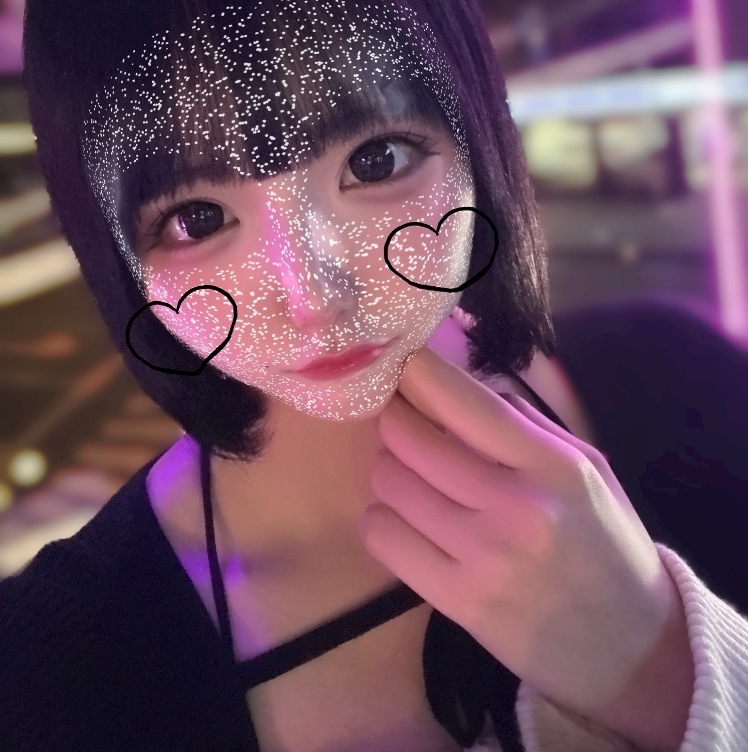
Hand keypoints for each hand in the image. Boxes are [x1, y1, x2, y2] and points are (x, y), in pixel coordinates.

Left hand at [359, 347, 684, 726]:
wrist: (631, 650)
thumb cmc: (607, 547)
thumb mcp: (590, 471)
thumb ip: (529, 424)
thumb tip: (463, 385)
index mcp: (554, 466)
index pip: (466, 403)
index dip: (420, 375)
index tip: (402, 363)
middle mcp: (515, 506)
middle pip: (410, 439)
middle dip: (395, 419)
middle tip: (400, 419)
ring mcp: (482, 556)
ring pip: (389, 483)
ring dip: (390, 470)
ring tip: (411, 475)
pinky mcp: (457, 601)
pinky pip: (382, 537)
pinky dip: (382, 520)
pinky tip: (406, 521)